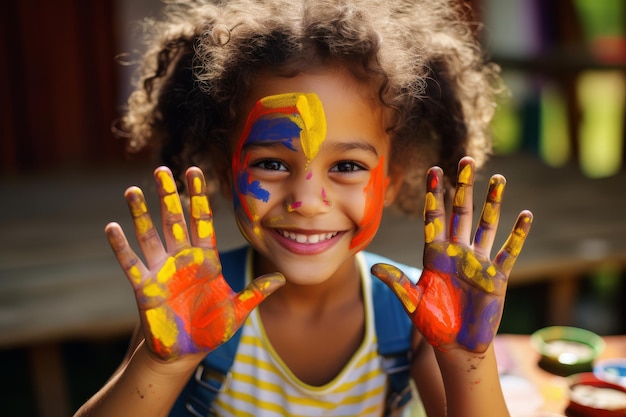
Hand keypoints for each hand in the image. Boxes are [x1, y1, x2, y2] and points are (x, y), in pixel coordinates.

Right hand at [105, 167, 284, 360]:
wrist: (184, 353)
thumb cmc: (211, 330)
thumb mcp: (236, 311)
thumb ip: (255, 293)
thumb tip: (282, 278)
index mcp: (205, 259)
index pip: (202, 220)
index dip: (199, 196)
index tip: (195, 172)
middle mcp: (182, 259)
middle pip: (174, 220)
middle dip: (169, 195)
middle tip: (162, 170)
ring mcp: (162, 271)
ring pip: (150, 235)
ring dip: (141, 214)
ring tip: (133, 190)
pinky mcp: (145, 288)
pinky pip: (131, 263)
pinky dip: (121, 247)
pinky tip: (112, 227)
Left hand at [372, 157, 531, 352]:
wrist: (456, 346)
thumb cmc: (432, 323)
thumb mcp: (412, 302)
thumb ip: (397, 283)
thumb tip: (373, 268)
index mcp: (434, 254)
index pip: (434, 217)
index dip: (433, 194)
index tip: (433, 170)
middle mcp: (457, 252)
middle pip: (460, 212)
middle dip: (463, 187)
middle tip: (466, 160)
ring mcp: (478, 263)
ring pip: (486, 225)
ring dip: (492, 202)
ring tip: (497, 179)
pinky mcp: (497, 278)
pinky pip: (508, 252)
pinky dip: (517, 235)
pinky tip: (525, 215)